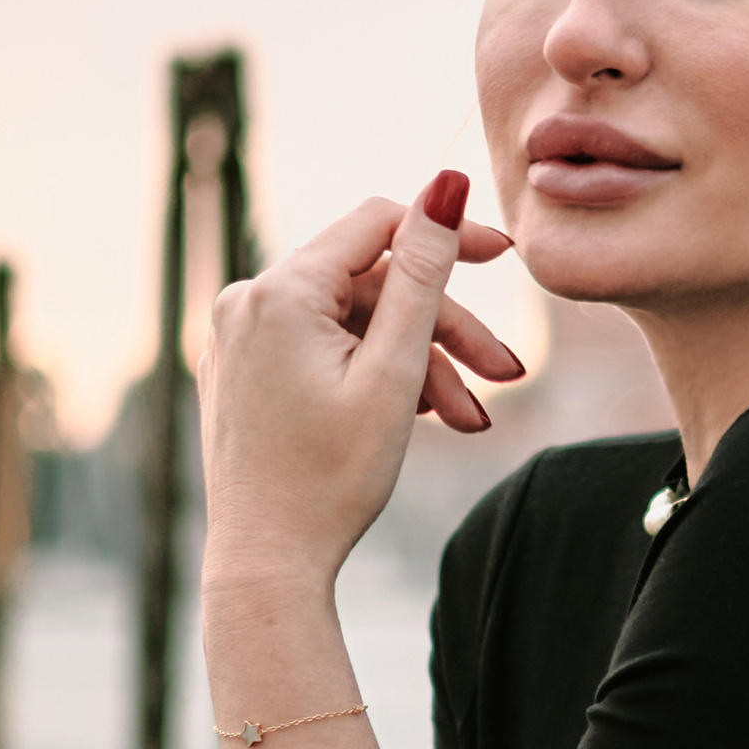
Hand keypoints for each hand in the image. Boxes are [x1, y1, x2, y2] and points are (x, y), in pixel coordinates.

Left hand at [203, 176, 521, 586]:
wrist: (268, 566)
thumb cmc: (332, 478)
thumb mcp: (394, 370)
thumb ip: (423, 272)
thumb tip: (446, 182)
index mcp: (279, 292)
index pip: (379, 223)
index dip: (447, 235)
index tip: (507, 258)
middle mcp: (247, 302)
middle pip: (373, 285)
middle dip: (444, 329)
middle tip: (506, 375)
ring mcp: (241, 339)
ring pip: (356, 325)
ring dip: (419, 365)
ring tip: (468, 421)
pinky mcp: (245, 372)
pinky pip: (326, 351)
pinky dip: (377, 377)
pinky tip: (420, 419)